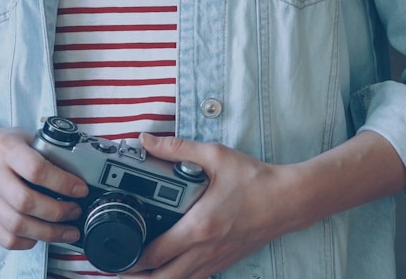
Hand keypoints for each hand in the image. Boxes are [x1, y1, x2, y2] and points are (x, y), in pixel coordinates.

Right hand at [0, 113, 90, 250]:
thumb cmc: (7, 146)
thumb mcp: (29, 137)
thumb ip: (50, 153)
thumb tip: (83, 174)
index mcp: (6, 148)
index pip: (36, 170)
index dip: (63, 183)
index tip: (80, 190)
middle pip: (26, 202)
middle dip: (58, 212)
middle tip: (76, 211)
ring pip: (16, 225)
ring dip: (48, 232)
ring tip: (67, 230)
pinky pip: (5, 237)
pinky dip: (27, 241)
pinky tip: (41, 235)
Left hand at [122, 133, 303, 278]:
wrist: (290, 200)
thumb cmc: (256, 180)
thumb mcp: (216, 156)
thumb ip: (178, 148)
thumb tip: (148, 140)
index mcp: (199, 227)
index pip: (155, 254)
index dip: (130, 259)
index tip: (115, 254)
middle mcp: (205, 250)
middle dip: (136, 277)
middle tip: (119, 267)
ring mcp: (216, 260)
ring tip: (138, 271)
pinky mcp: (225, 262)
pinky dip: (177, 277)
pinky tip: (169, 267)